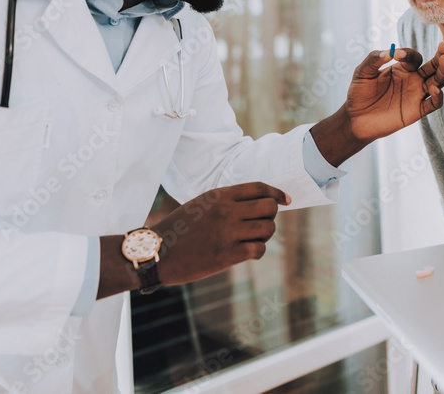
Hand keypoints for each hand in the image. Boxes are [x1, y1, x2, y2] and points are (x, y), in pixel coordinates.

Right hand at [151, 182, 290, 285]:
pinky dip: (257, 251)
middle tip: (259, 225)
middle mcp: (226, 211)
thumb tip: (257, 202)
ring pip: (268, 228)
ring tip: (252, 240)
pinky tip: (247, 253)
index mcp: (220, 195)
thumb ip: (228, 200)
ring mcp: (227, 232)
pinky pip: (259, 250)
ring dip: (264, 235)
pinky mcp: (226, 255)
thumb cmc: (180, 229)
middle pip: (269, 207)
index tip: (286, 200)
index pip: (260, 188)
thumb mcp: (202, 204)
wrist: (157, 252)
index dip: (277, 193)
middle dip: (270, 216)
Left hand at [344, 43, 443, 140]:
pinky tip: (435, 89)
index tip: (397, 55)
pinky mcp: (417, 111)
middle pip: (434, 66)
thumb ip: (374, 59)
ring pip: (438, 81)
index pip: (414, 57)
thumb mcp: (362, 72)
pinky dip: (438, 97)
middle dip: (441, 56)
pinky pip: (434, 104)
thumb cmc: (359, 93)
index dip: (408, 54)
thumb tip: (390, 51)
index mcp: (402, 68)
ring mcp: (417, 95)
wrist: (355, 119)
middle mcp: (413, 80)